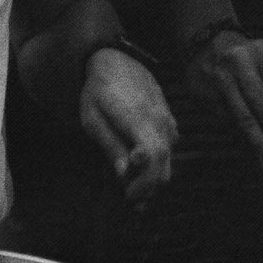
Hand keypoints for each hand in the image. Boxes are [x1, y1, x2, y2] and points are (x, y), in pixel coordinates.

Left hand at [77, 47, 175, 201]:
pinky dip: (158, 163)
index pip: (154, 157)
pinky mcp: (169, 120)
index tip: (129, 194)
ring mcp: (168, 120)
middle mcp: (160, 121)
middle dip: (149, 188)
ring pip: (169, 159)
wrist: (116, 61)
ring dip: (154, 179)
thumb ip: (110, 146)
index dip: (146, 181)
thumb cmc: (98, 91)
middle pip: (165, 165)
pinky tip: (142, 171)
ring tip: (135, 192)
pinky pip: (169, 148)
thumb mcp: (93, 118)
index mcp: (139, 119)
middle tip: (131, 202)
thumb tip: (124, 173)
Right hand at [186, 26, 262, 173]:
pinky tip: (251, 152)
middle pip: (262, 104)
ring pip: (242, 117)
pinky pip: (226, 120)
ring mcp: (219, 79)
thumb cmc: (246, 57)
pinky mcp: (204, 93)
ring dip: (258, 143)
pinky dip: (241, 138)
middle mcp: (240, 64)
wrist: (204, 43)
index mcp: (261, 54)